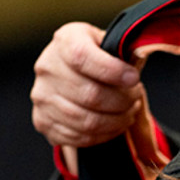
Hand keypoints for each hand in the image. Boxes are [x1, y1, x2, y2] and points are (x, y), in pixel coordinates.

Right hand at [30, 22, 145, 148]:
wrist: (69, 72)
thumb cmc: (95, 57)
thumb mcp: (107, 42)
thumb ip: (121, 52)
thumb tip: (136, 64)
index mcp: (64, 41)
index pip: (82, 57)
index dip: (112, 71)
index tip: (134, 78)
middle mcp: (47, 68)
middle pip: (90, 95)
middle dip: (122, 101)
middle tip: (135, 97)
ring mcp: (42, 97)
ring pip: (87, 121)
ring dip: (116, 121)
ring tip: (129, 112)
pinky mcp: (43, 121)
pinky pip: (80, 137)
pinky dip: (104, 135)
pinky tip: (115, 124)